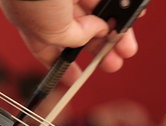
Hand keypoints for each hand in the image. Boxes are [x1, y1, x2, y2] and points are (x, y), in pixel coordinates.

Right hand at [0, 0, 138, 84]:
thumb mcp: (49, 31)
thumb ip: (74, 38)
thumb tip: (96, 32)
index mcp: (31, 19)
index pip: (46, 48)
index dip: (61, 65)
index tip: (75, 78)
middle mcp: (48, 3)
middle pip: (79, 29)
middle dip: (99, 48)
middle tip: (113, 62)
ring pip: (96, 11)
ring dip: (115, 29)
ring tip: (127, 46)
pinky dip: (122, 4)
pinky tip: (134, 12)